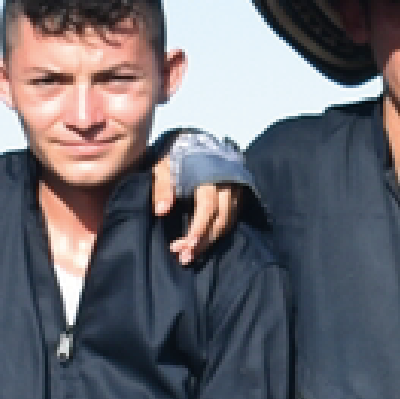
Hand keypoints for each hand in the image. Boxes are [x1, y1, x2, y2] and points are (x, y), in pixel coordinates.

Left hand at [156, 129, 255, 263]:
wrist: (195, 141)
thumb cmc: (175, 155)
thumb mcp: (163, 165)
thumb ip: (162, 186)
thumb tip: (162, 211)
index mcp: (208, 173)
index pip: (207, 207)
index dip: (198, 229)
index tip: (185, 247)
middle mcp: (226, 181)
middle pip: (221, 218)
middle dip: (204, 241)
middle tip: (185, 257)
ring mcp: (235, 186)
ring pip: (229, 220)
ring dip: (211, 240)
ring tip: (192, 253)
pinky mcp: (238, 192)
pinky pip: (233, 216)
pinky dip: (219, 231)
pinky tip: (205, 240)